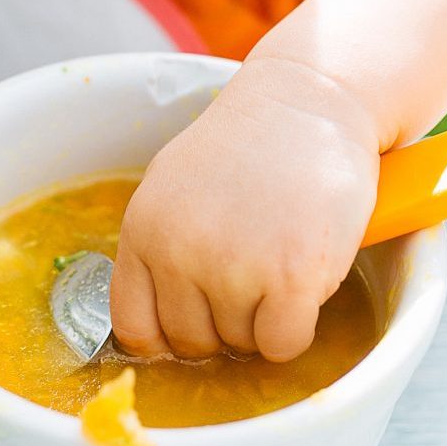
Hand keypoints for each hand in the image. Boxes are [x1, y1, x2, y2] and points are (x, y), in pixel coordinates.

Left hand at [111, 56, 380, 361]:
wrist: (310, 100)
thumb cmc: (248, 145)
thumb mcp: (172, 186)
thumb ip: (159, 247)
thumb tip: (158, 326)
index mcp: (143, 230)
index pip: (136, 328)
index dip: (170, 336)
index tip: (197, 321)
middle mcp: (179, 252)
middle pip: (193, 343)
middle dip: (225, 322)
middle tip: (253, 274)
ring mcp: (234, 267)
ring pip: (242, 345)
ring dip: (265, 317)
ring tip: (280, 257)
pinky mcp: (290, 278)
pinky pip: (283, 345)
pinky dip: (297, 328)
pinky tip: (303, 282)